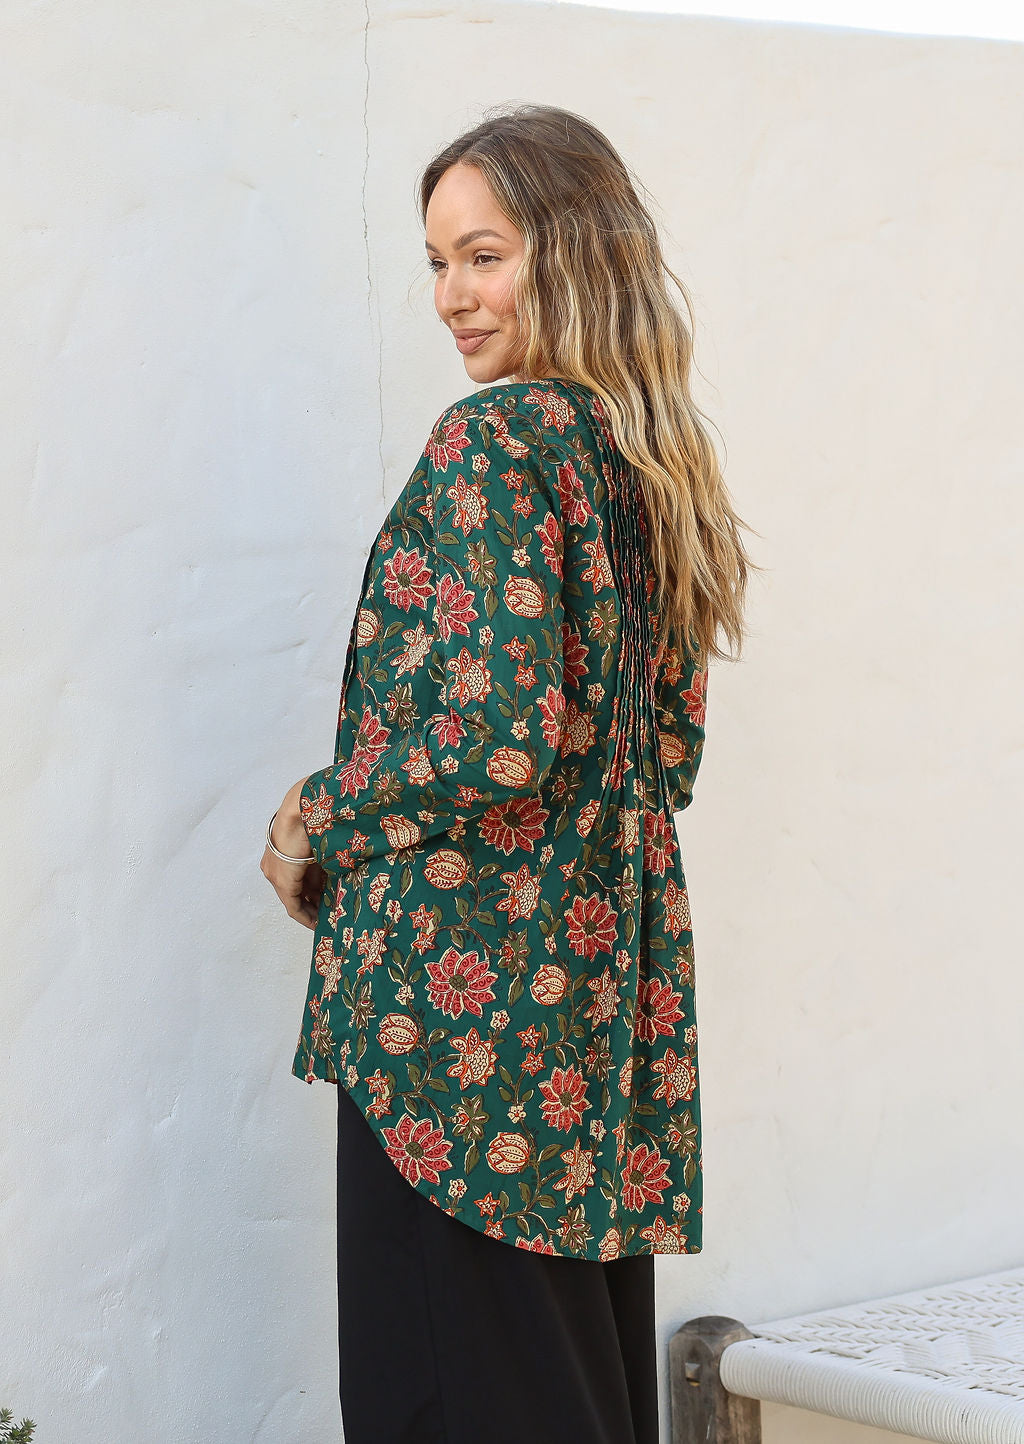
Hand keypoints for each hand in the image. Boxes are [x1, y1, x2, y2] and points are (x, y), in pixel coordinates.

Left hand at [260, 777, 325, 929]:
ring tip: (328, 918)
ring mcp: (276, 874)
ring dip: (312, 909)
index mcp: (283, 851)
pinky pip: (293, 906)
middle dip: (314, 902)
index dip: (313, 889)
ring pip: (295, 900)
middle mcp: (275, 865)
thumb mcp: (320, 838)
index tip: (326, 898)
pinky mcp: (282, 882)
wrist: (303, 808)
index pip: (298, 876)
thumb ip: (324, 856)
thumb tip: (338, 867)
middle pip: (297, 889)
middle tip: (330, 911)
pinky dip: (306, 916)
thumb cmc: (314, 815)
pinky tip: (317, 922)